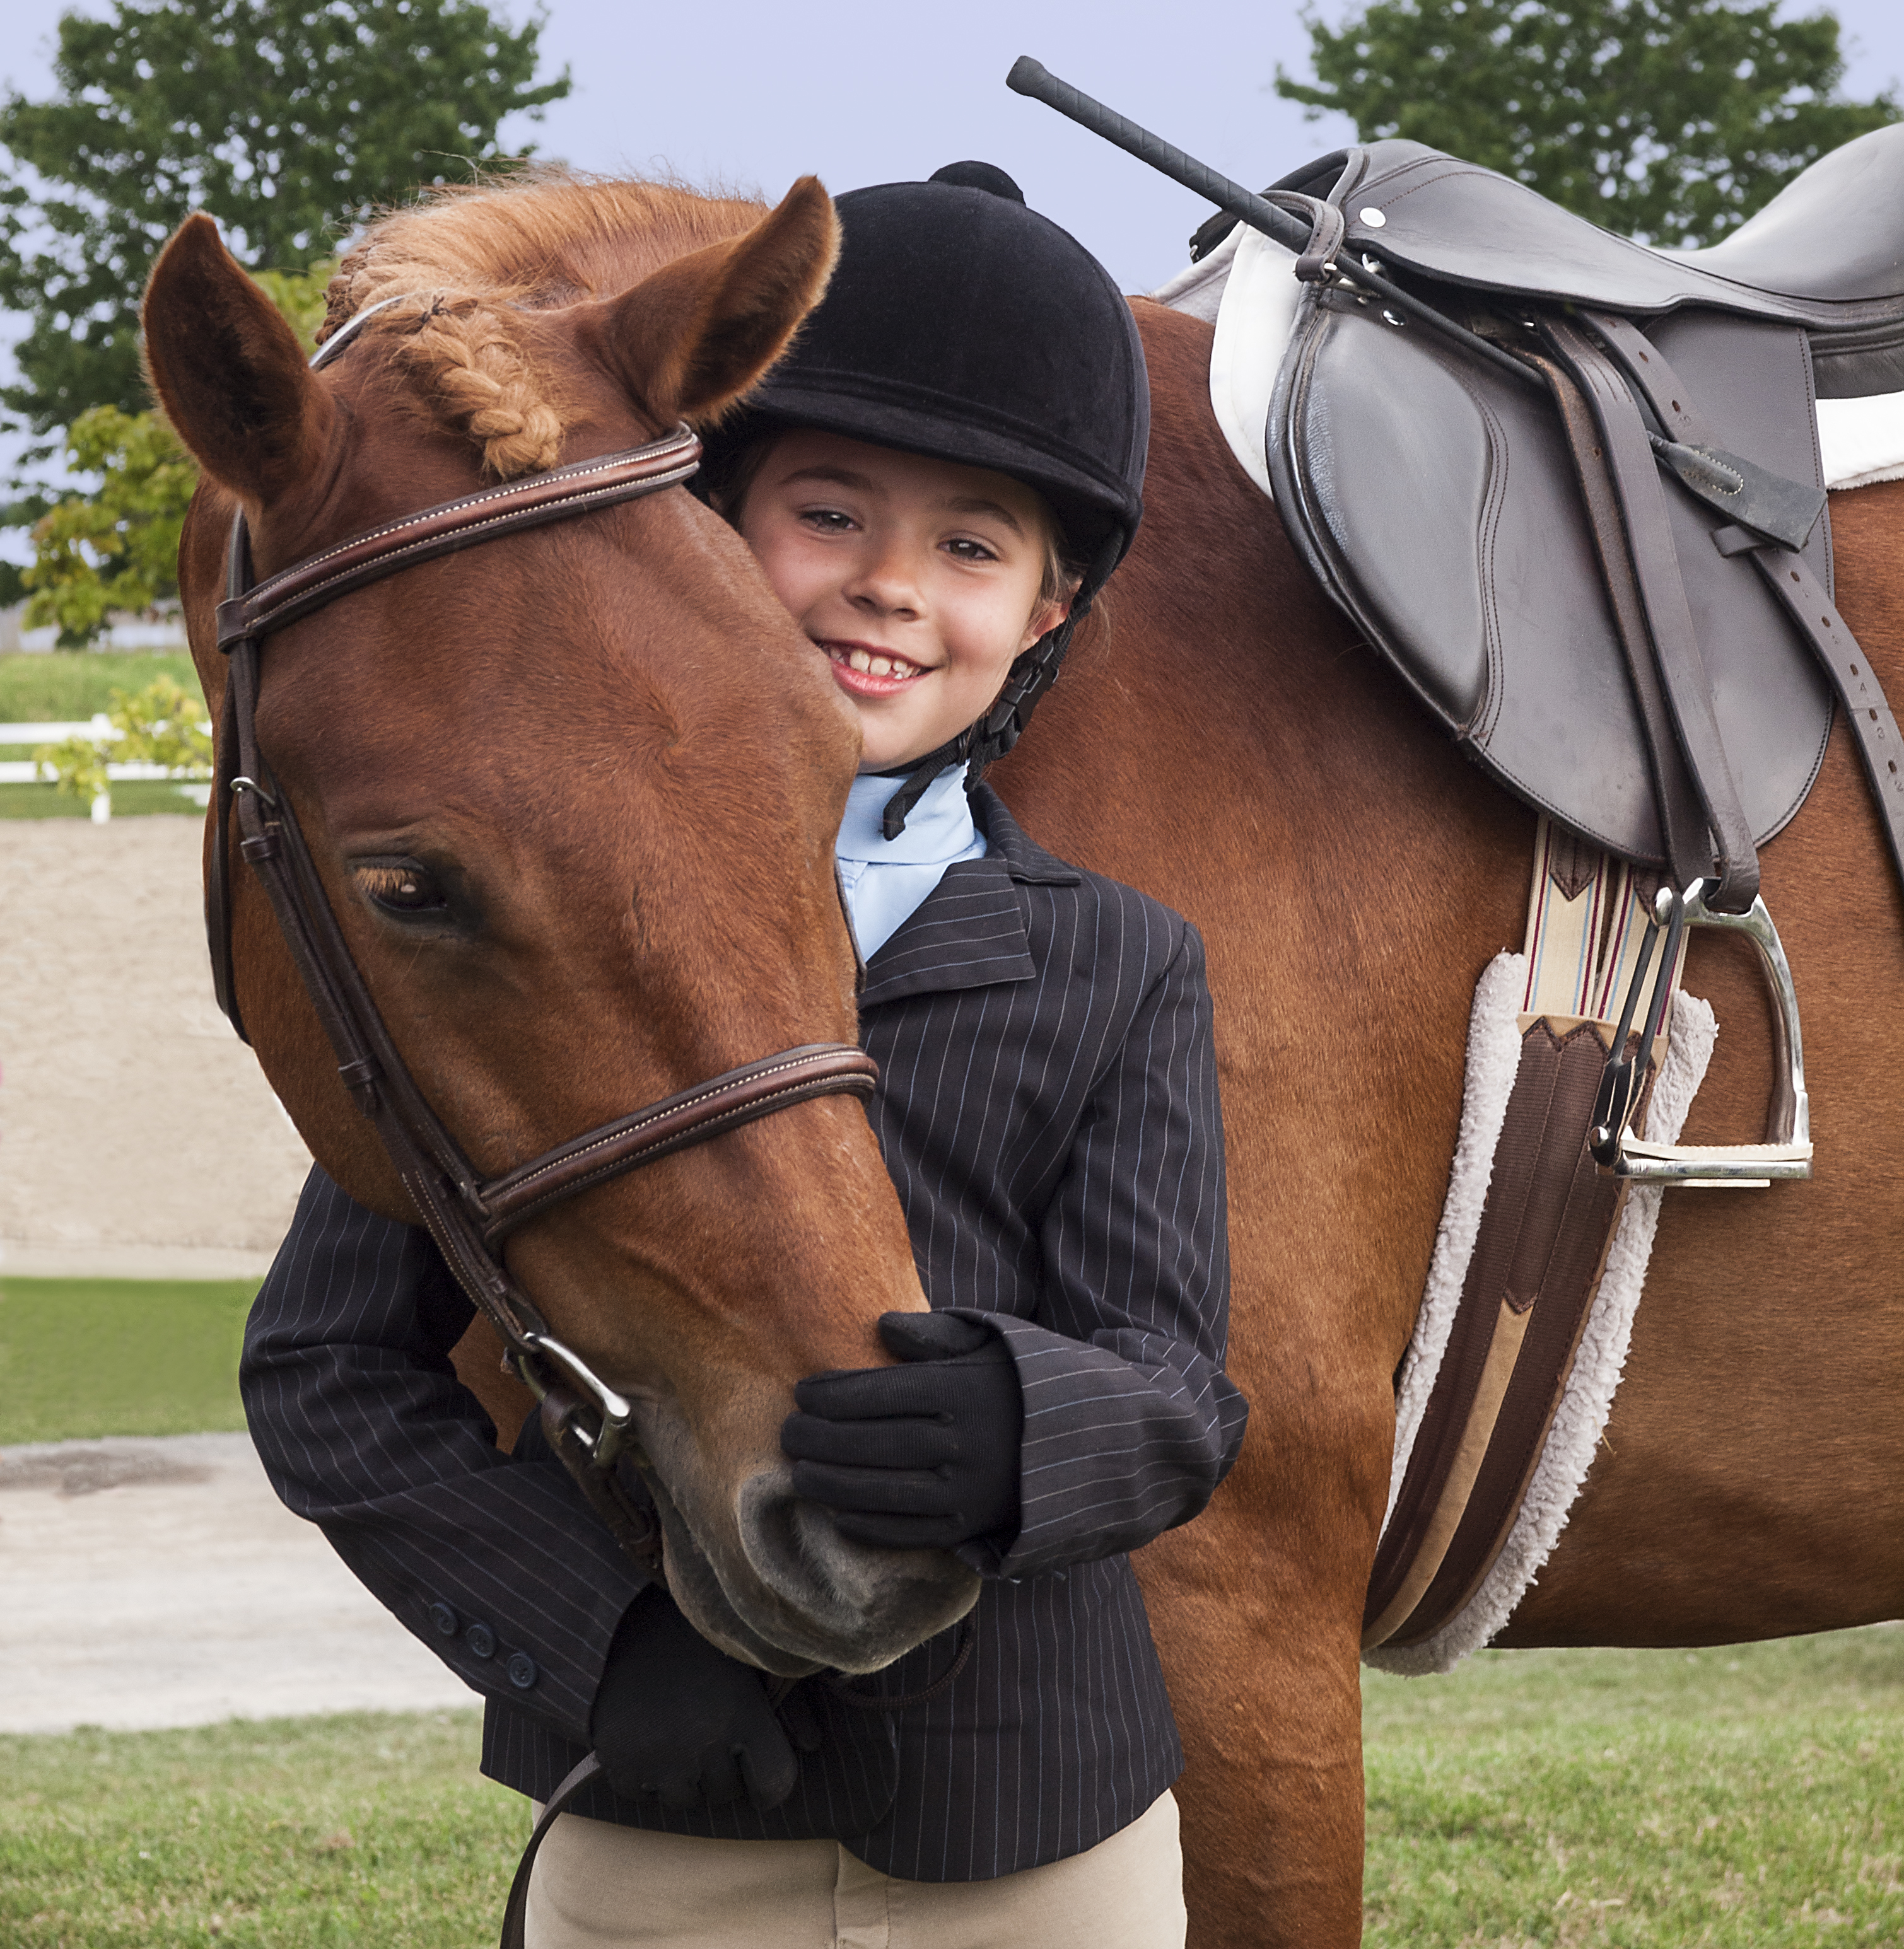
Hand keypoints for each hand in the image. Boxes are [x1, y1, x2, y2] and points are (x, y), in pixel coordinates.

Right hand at [589, 1587, 817, 1810]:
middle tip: (705, 1730)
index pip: (775, 1785)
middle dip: (721, 1771)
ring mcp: (658, 1760)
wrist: (621, 1617)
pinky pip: (641, 1796)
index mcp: (743, 1715)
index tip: (757, 1770)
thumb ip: (788, 1703)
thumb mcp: (747, 1661)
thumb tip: (814, 1745)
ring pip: (684, 1800)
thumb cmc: (695, 1636)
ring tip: (675, 1732)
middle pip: (727, 1794)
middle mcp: (703, 1744)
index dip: (769, 1782)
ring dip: (683, 1777)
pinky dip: (644, 1776)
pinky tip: (644, 1737)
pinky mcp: (619, 1766)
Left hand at [781, 1311, 1022, 1550]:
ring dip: (832, 1485)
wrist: (1090, 1442)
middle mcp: (965, 1442)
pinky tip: (837, 1513)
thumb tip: (881, 1326)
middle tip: (786, 1433)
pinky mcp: (971, 1526)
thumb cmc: (1021, 1383)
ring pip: (884, 1492)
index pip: (881, 1393)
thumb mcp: (991, 1342)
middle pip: (874, 1444)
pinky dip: (868, 1526)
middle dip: (820, 1440)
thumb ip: (935, 1334)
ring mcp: (968, 1490)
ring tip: (799, 1473)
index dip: (833, 1395)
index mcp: (964, 1390)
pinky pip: (908, 1532)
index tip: (801, 1393)